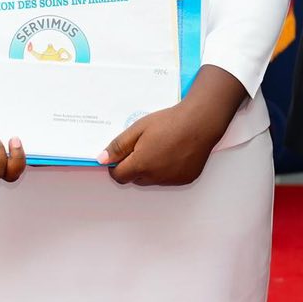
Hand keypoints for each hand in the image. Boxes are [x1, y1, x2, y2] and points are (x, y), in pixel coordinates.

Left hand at [100, 66, 245, 185]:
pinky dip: (166, 170)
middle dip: (133, 166)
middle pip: (135, 179)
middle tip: (142, 146)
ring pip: (152, 179)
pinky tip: (173, 152)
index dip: (116, 166)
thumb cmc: (169, 122)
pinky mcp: (185, 179)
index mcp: (141, 165)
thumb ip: (118, 146)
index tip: (120, 155)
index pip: (118, 177)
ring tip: (160, 146)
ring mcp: (171, 180)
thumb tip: (102, 159)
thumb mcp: (138, 128)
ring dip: (150, 169)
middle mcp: (156, 177)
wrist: (200, 121)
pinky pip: (168, 179)